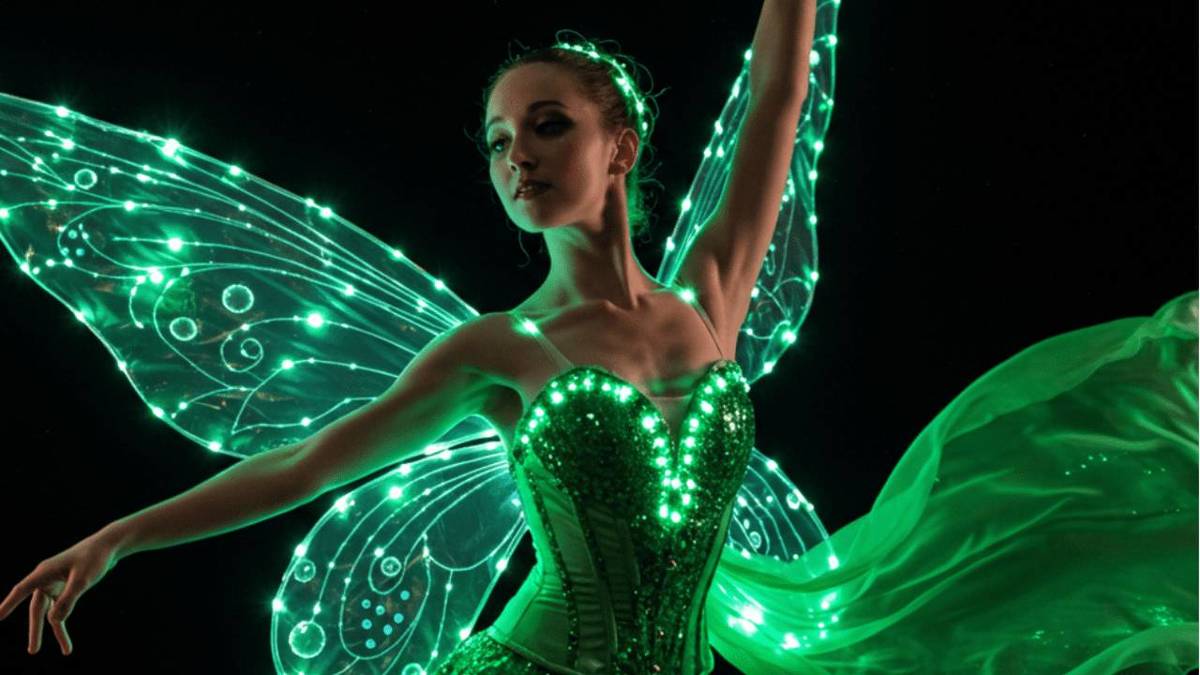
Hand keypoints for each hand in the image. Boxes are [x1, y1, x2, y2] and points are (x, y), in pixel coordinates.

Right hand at [0, 531, 120, 655]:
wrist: (109, 545)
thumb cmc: (95, 558)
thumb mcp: (82, 580)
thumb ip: (67, 600)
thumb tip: (53, 620)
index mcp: (44, 572)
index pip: (21, 590)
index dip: (9, 604)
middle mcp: (46, 578)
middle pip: (36, 609)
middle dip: (36, 630)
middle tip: (33, 651)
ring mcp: (55, 583)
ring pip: (50, 612)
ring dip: (57, 630)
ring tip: (66, 650)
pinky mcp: (65, 587)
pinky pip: (61, 607)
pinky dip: (64, 620)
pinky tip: (69, 637)